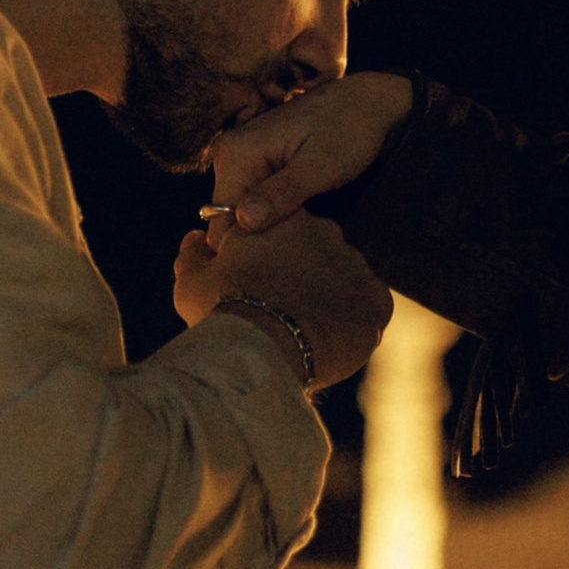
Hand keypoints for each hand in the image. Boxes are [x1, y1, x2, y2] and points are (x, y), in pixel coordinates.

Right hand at [172, 213, 392, 388]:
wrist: (268, 349)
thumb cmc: (224, 311)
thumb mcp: (192, 282)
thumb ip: (192, 255)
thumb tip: (194, 238)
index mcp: (282, 219)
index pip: (274, 230)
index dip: (259, 257)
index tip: (249, 283)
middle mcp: (324, 231)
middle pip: (309, 252)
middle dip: (294, 274)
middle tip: (274, 310)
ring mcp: (355, 264)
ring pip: (338, 278)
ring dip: (323, 296)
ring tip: (298, 329)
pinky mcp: (377, 298)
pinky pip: (364, 307)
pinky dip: (349, 320)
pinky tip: (326, 338)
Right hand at [205, 73, 415, 233]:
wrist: (367, 102)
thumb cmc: (350, 131)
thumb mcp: (322, 166)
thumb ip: (283, 193)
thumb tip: (244, 221)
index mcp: (238, 152)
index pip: (221, 218)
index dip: (250, 242)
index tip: (287, 246)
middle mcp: (230, 151)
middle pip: (227, 216)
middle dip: (259, 234)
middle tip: (301, 236)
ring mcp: (240, 155)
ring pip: (240, 210)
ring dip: (267, 225)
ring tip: (305, 223)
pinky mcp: (254, 160)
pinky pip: (252, 198)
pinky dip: (273, 213)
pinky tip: (301, 213)